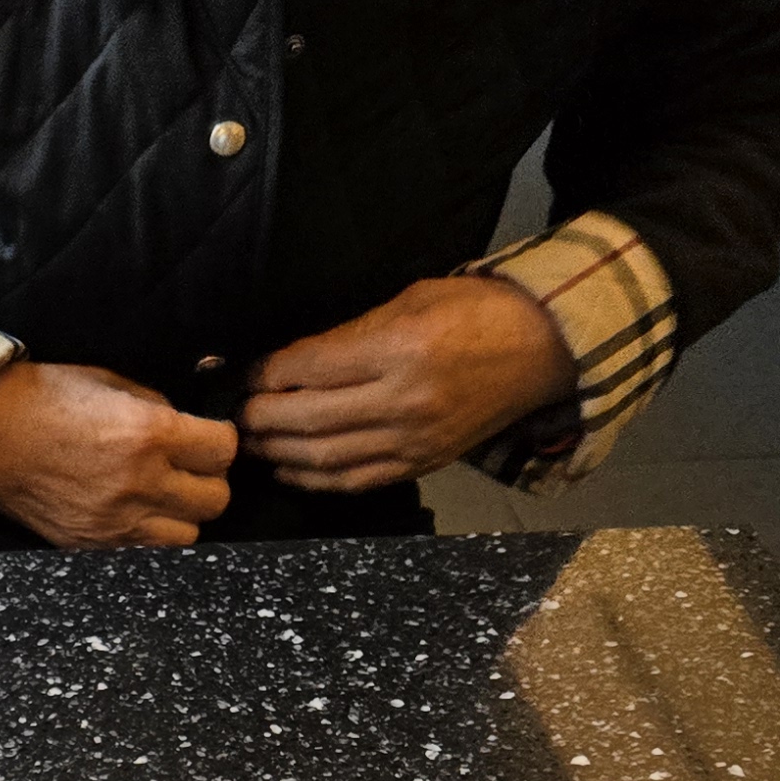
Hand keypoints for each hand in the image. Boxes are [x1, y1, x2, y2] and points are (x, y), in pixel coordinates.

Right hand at [0, 361, 235, 547]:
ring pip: (189, 535)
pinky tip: (135, 513)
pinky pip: (146, 552)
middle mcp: (139, 483)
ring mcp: (115, 522)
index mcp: (148, 434)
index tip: (207, 437)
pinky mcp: (92, 545)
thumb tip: (188, 429)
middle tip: (189, 467)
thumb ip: (157, 408)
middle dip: (208, 479)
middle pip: (216, 499)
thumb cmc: (43, 399)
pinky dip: (149, 535)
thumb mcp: (110, 382)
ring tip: (163, 496)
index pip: (224, 450)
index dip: (220, 440)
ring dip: (183, 514)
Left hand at [242, 276, 575, 491]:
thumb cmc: (477, 313)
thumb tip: (294, 362)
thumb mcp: (412, 299)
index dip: (270, 374)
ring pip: (324, 458)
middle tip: (238, 414)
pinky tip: (288, 469)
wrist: (541, 350)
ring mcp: (412, 440)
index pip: (311, 368)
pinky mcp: (420, 464)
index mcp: (400, 350)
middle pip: (308, 420)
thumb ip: (351, 333)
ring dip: (278, 453)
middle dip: (262, 419)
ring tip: (252, 443)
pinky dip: (313, 479)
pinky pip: (353, 481)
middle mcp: (403, 401)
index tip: (250, 374)